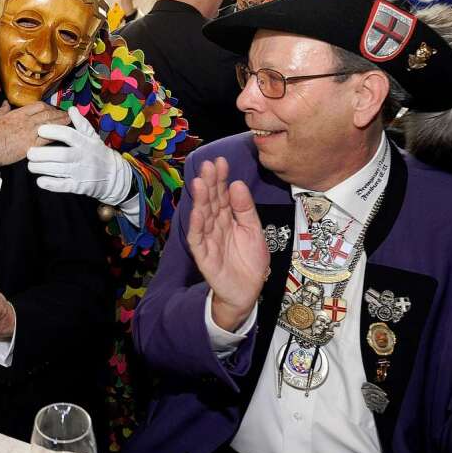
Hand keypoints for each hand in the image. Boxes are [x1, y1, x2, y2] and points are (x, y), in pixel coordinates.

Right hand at [0, 101, 68, 165]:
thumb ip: (2, 110)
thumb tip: (5, 103)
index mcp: (17, 113)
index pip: (38, 106)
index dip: (48, 107)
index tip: (52, 109)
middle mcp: (26, 121)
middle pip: (48, 114)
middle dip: (59, 114)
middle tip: (67, 114)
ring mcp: (30, 133)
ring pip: (51, 125)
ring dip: (62, 123)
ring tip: (70, 122)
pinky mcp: (31, 146)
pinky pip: (48, 140)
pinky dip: (57, 137)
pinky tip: (64, 136)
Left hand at [27, 106, 131, 203]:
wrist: (113, 177)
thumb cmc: (99, 154)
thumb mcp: (93, 137)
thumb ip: (81, 124)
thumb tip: (71, 109)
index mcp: (86, 143)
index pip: (69, 135)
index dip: (54, 132)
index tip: (40, 130)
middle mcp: (83, 157)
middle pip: (61, 154)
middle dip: (43, 154)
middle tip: (30, 152)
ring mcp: (81, 173)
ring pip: (59, 170)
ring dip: (43, 168)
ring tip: (31, 165)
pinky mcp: (79, 186)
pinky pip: (63, 186)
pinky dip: (51, 184)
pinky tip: (40, 181)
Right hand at [186, 158, 269, 330]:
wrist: (248, 291)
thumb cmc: (250, 261)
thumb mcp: (254, 230)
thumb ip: (245, 209)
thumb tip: (237, 184)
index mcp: (227, 218)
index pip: (222, 194)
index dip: (220, 179)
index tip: (220, 162)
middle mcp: (215, 225)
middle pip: (211, 202)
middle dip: (209, 183)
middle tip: (208, 165)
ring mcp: (208, 239)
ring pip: (202, 216)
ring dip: (200, 200)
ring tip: (199, 182)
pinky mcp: (204, 255)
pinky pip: (198, 239)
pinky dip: (197, 226)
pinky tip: (197, 212)